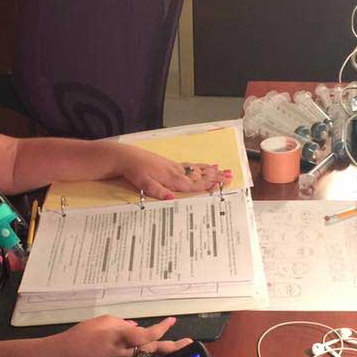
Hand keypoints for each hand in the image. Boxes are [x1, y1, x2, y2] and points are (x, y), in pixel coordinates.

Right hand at [46, 315, 192, 356]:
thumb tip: (133, 327)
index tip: (171, 321)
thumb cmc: (76, 338)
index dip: (159, 329)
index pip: (143, 334)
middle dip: (171, 347)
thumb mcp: (98, 323)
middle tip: (188, 344)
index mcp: (117, 336)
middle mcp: (121, 352)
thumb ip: (118, 324)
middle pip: (151, 350)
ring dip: (160, 354)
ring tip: (178, 348)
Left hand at [114, 145, 230, 200]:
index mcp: (171, 179)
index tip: (221, 184)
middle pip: (199, 175)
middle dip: (215, 176)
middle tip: (231, 177)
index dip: (207, 185)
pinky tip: (206, 166)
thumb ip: (157, 191)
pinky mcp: (170, 164)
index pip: (193, 183)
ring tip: (225, 170)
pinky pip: (190, 166)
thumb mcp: (143, 183)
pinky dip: (200, 166)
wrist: (126, 157)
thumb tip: (171, 199)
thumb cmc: (134, 170)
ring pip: (197, 170)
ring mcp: (174, 167)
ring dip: (211, 171)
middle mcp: (176, 172)